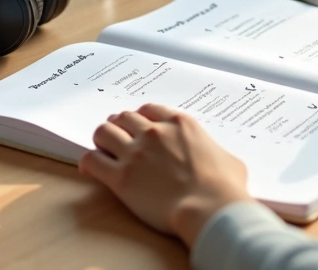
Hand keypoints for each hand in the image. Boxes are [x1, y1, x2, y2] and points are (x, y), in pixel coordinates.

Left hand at [78, 104, 255, 246]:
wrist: (209, 208)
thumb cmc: (224, 187)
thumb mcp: (229, 160)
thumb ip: (214, 152)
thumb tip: (218, 160)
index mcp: (180, 124)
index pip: (149, 109)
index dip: (141, 118)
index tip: (139, 126)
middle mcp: (154, 133)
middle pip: (124, 117)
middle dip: (120, 126)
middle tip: (119, 138)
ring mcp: (135, 153)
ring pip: (104, 132)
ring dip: (103, 139)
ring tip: (104, 150)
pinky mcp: (121, 177)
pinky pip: (92, 160)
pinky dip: (88, 162)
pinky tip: (91, 169)